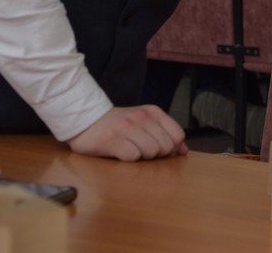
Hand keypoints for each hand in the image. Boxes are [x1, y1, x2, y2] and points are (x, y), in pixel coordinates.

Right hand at [67, 105, 187, 160]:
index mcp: (153, 112)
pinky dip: (128, 160)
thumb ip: (166, 134)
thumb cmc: (119, 125)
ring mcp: (126, 127)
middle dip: (157, 154)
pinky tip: (119, 153)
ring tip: (130, 150)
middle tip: (142, 150)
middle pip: (165, 146)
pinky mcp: (111, 140)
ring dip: (142, 157)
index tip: (160, 150)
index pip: (178, 135)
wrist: (87, 121)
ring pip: (150, 152)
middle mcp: (141, 117)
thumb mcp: (145, 123)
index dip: (172, 148)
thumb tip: (184, 150)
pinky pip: (132, 157)